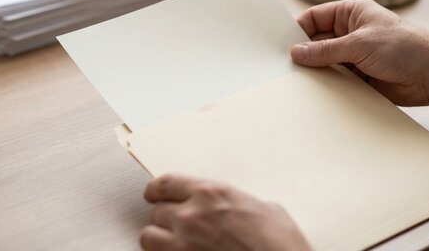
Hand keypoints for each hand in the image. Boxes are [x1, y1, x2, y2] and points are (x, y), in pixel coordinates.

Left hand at [141, 174, 310, 250]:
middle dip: (166, 218)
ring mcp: (183, 245)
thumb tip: (241, 209)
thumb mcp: (265, 209)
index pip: (165, 183)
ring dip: (159, 239)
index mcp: (211, 194)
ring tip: (172, 243)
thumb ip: (240, 203)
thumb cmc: (280, 243)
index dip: (156, 189)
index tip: (154, 194)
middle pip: (157, 211)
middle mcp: (191, 216)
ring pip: (149, 237)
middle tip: (177, 224)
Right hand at [290, 0, 428, 105]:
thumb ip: (326, 50)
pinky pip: (335, 80)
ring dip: (315, 71)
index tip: (282, 44)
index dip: (298, 29)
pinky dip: (326, 86)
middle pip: (316, 41)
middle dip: (304, 53)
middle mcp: (350, 33)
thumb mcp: (359, 43)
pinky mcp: (358, 77)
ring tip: (296, 80)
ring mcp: (353, 56)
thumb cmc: (405, 47)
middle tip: (285, 65)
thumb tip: (297, 52)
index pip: (315, 17)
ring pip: (324, 62)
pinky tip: (315, 91)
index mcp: (351, 13)